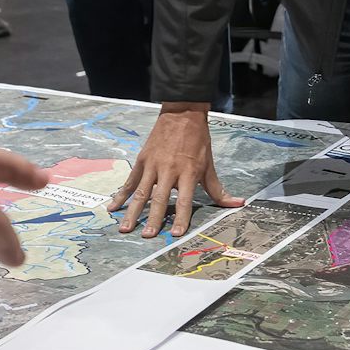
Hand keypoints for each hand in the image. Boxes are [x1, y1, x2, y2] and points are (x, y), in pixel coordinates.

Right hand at [110, 103, 244, 237]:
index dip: (181, 218)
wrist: (182, 114)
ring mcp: (153, 165)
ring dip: (133, 212)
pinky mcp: (142, 160)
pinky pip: (130, 181)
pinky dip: (121, 195)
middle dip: (153, 219)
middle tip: (147, 236)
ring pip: (141, 193)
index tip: (176, 234)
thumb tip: (237, 203)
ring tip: (125, 228)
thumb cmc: (198, 140)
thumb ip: (217, 188)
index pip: (184, 201)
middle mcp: (169, 170)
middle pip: (159, 199)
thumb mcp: (209, 164)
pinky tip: (113, 207)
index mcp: (188, 173)